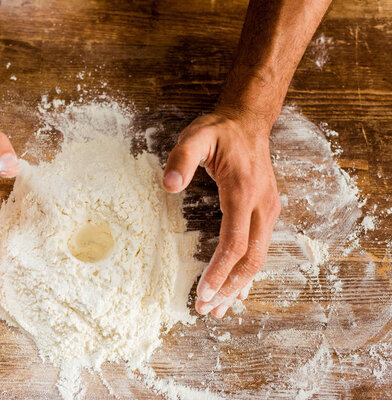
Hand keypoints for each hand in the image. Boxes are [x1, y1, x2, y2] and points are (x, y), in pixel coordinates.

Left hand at [163, 110, 279, 317]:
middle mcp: (263, 205)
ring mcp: (269, 209)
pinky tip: (238, 288)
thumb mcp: (196, 136)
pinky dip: (248, 271)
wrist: (249, 121)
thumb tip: (168, 185)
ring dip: (240, 285)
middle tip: (208, 310)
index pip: (235, 243)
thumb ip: (181, 159)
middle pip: (251, 258)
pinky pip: (260, 247)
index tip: (203, 293)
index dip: (219, 272)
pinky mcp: (267, 210)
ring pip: (259, 257)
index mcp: (244, 192)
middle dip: (229, 288)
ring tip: (221, 308)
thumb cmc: (220, 131)